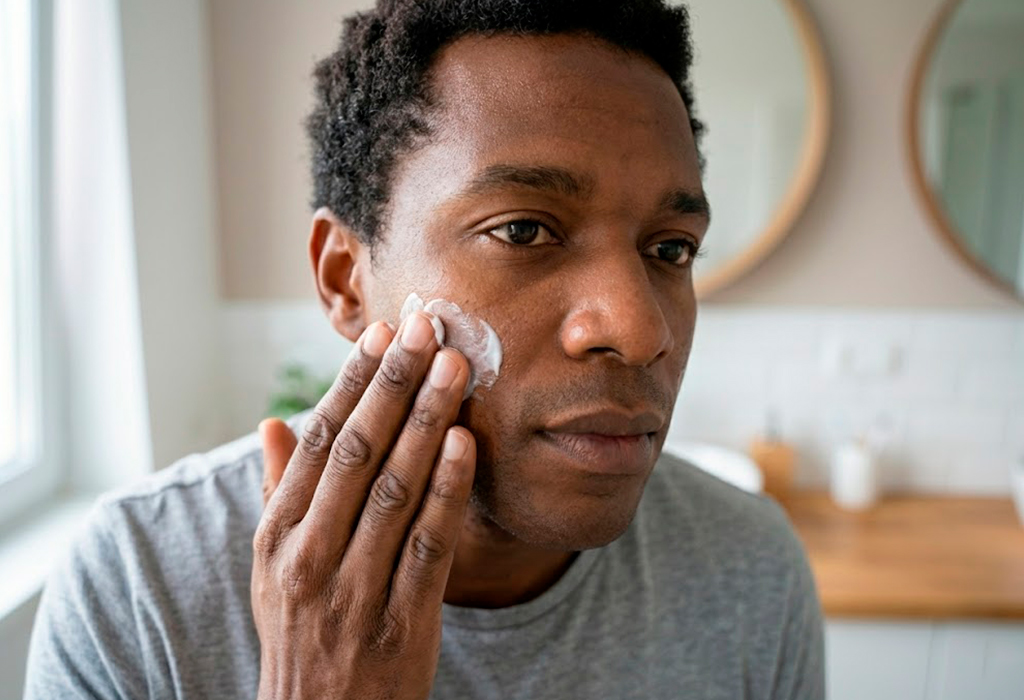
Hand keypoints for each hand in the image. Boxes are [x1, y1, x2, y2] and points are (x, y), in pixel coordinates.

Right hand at [252, 312, 475, 699]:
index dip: (353, 382)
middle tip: (427, 327)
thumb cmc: (302, 630)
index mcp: (277, 535)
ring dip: (428, 421)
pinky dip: (448, 490)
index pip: (318, 441)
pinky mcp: (402, 620)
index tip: (384, 333)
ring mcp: (355, 589)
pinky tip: (467, 443)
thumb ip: (277, 492)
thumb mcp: (272, 567)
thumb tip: (271, 423)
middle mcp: (309, 556)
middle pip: (356, 451)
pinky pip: (429, 544)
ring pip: (395, 488)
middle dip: (395, 383)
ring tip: (455, 366)